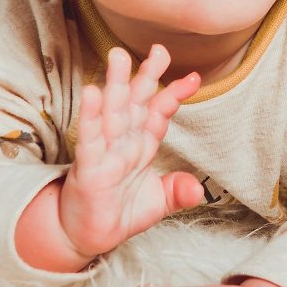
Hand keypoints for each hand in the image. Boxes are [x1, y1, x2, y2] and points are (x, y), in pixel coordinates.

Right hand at [59, 45, 203, 258]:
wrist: (86, 238)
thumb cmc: (119, 213)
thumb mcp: (158, 203)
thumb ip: (178, 192)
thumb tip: (199, 191)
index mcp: (141, 145)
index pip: (159, 113)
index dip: (175, 94)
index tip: (194, 77)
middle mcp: (124, 142)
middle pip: (136, 102)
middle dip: (147, 75)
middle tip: (159, 49)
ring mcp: (105, 152)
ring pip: (112, 112)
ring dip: (116, 84)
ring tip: (119, 56)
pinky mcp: (88, 167)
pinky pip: (90, 138)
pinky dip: (91, 116)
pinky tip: (92, 92)